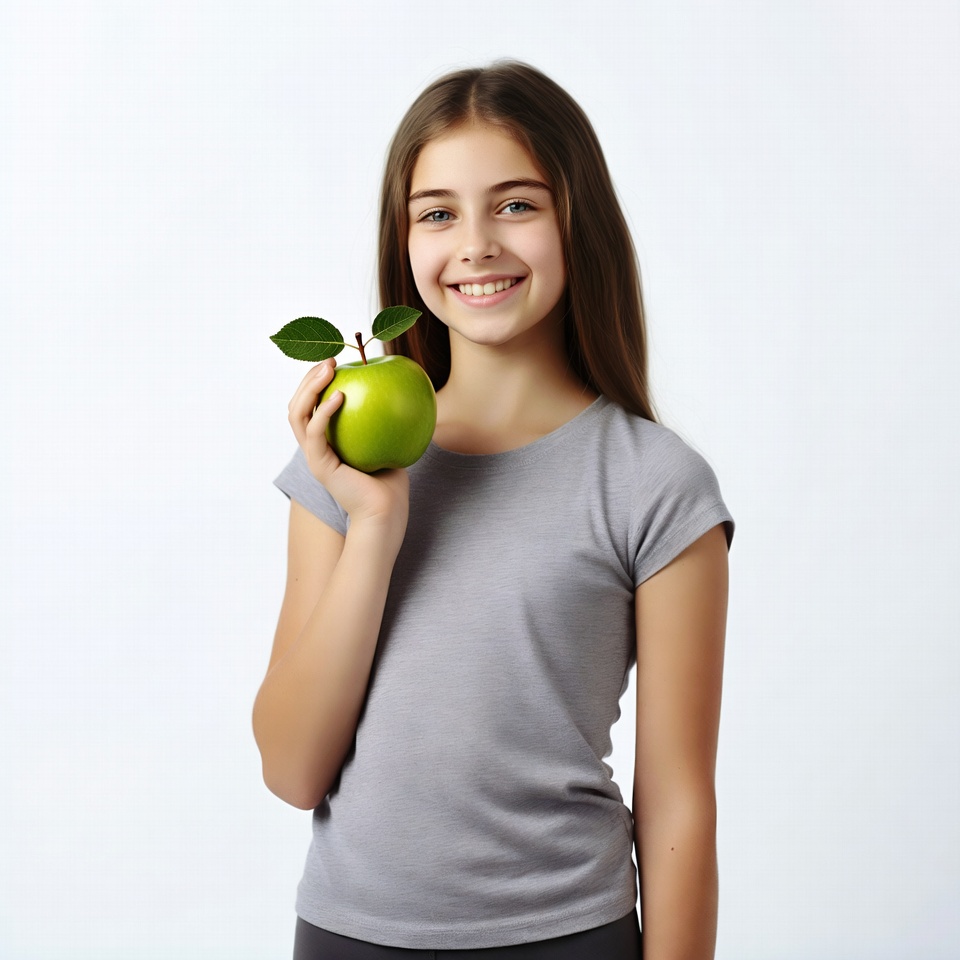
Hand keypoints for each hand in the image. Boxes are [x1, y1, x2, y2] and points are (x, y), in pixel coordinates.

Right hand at [288, 359, 409, 534]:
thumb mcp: (387, 443)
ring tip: (328, 369)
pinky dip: (324, 412)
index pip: (310, 406)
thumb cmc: (390, 482)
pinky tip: (340, 395)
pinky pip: (316, 433)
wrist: (385, 513)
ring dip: (309, 387)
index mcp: (326, 442)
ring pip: (297, 414)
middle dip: (308, 378)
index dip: (315, 382)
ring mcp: (314, 456)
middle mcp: (314, 447)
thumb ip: (384, 421)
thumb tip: (398, 392)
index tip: (335, 362)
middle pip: (297, 405)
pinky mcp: (319, 465)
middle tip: (328, 359)